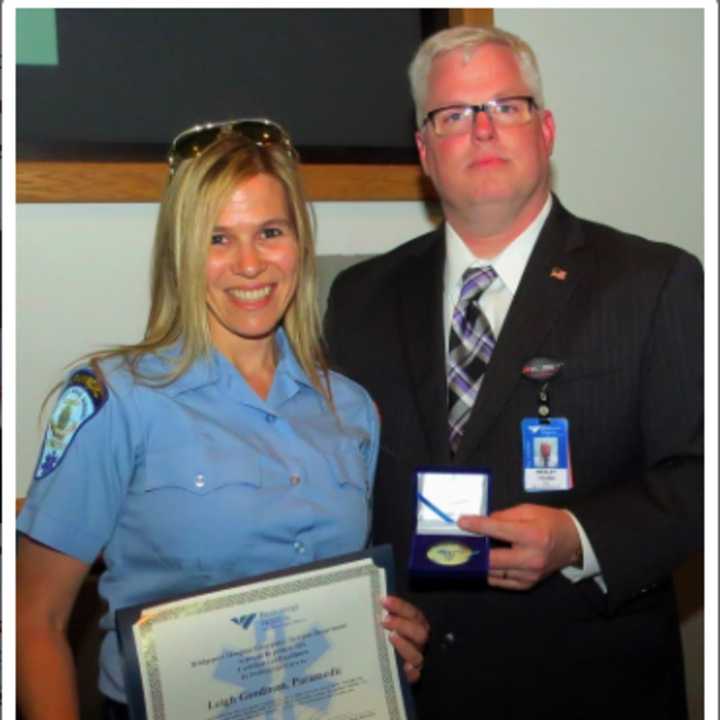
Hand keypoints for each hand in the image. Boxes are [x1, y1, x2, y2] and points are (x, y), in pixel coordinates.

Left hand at [381, 595, 429, 683]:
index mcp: (416, 626)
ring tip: (391, 637)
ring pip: (417, 654)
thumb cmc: (387, 637)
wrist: (389, 666)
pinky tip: (405, 667)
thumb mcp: (387, 624)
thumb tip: (376, 601)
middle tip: (385, 620)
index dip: (400, 607)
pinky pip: (416, 675)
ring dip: (405, 645)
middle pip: (419, 633)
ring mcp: (417, 660)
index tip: (384, 601)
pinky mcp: (412, 676)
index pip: (413, 614)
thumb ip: (386, 614)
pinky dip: (412, 671)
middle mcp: (419, 642)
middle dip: (403, 625)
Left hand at [458, 504, 580, 589]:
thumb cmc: (549, 522)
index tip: (461, 522)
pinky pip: (502, 582)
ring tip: (470, 552)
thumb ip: (504, 516)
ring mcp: (530, 575)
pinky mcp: (528, 584)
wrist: (572, 542)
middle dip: (474, 551)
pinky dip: (491, 573)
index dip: (477, 525)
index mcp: (531, 535)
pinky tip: (484, 564)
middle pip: (493, 559)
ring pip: (494, 572)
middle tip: (460, 543)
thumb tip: (483, 522)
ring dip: (480, 563)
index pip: (497, 530)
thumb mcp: (528, 510)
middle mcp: (531, 558)